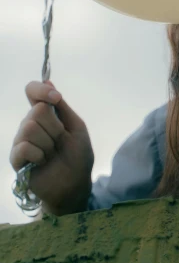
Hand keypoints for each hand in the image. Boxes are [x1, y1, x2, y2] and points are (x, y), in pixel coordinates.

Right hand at [10, 81, 93, 214]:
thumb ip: (61, 106)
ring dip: (48, 143)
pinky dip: (39, 154)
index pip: (32, 90)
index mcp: (45, 113)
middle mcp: (30, 123)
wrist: (74, 183)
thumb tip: (48, 79)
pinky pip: (23, 147)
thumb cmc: (78, 155)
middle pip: (37, 110)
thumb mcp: (76, 126)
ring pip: (29, 127)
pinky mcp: (16, 158)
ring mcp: (21, 140)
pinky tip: (42, 161)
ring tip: (51, 153)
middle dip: (55, 127)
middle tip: (60, 141)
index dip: (41, 90)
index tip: (56, 98)